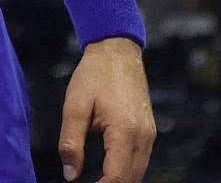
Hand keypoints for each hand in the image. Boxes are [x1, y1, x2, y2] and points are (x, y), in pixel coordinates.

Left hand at [58, 36, 153, 182]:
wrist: (117, 50)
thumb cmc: (95, 74)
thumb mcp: (75, 106)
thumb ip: (71, 143)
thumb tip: (70, 175)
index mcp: (125, 130)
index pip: (116, 177)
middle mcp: (143, 135)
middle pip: (131, 179)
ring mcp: (149, 133)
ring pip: (138, 172)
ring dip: (120, 180)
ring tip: (97, 182)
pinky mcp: (149, 130)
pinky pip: (141, 160)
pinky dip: (127, 171)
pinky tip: (109, 172)